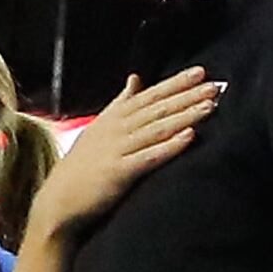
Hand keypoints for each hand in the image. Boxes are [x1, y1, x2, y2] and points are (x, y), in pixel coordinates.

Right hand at [31, 68, 219, 237]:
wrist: (59, 200)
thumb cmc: (84, 164)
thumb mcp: (100, 127)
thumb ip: (120, 103)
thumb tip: (135, 79)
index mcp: (114, 117)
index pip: (149, 95)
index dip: (175, 83)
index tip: (200, 72)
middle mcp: (116, 129)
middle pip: (157, 108)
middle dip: (187, 96)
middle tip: (214, 86)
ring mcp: (117, 149)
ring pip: (157, 128)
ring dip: (185, 115)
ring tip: (209, 106)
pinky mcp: (119, 172)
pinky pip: (149, 156)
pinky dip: (170, 145)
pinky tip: (190, 136)